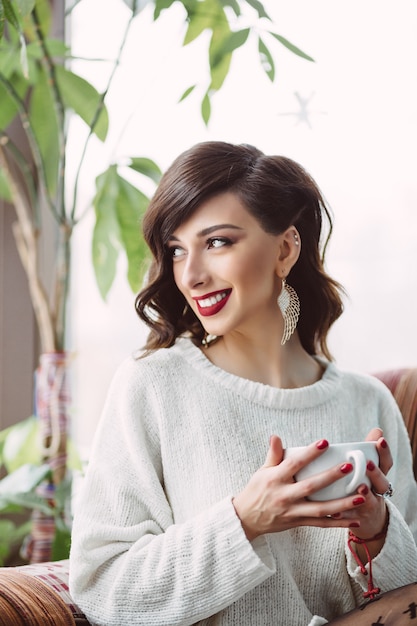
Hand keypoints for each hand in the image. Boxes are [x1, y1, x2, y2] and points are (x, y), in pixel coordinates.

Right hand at [232, 436, 367, 540]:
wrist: (246, 518)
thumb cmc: (256, 490)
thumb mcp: (262, 471)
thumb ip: (273, 454)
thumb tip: (276, 436)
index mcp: (275, 479)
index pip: (294, 463)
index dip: (310, 453)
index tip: (325, 442)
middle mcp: (284, 495)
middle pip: (311, 486)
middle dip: (331, 477)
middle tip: (349, 466)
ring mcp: (292, 511)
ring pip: (321, 509)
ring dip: (342, 504)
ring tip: (362, 496)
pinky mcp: (298, 523)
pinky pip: (321, 524)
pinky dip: (339, 523)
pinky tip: (355, 519)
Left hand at [342, 428, 391, 540]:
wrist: (367, 519)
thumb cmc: (364, 484)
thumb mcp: (368, 468)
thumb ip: (370, 450)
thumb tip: (378, 429)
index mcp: (379, 476)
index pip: (386, 463)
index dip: (384, 452)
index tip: (380, 440)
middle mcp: (377, 491)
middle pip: (382, 483)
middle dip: (376, 474)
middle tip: (368, 464)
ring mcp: (369, 506)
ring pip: (370, 501)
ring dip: (365, 495)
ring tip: (360, 487)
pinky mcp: (357, 519)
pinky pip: (352, 518)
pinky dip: (345, 516)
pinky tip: (336, 512)